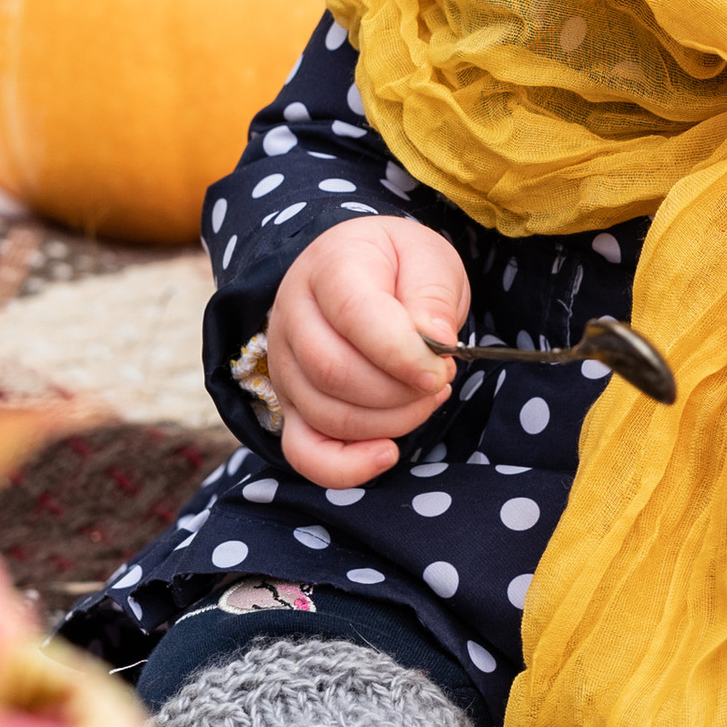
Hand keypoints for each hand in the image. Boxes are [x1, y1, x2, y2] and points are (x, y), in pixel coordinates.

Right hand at [264, 218, 470, 486]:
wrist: (364, 271)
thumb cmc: (399, 266)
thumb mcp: (429, 259)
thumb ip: (432, 296)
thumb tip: (436, 342)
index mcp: (329, 267)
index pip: (354, 314)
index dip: (402, 352)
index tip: (443, 367)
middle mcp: (292, 315)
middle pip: (334, 372)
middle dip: (401, 391)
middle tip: (440, 379)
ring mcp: (284, 364)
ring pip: (326, 414)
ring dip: (390, 421)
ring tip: (425, 397)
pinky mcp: (290, 404)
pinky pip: (302, 452)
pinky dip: (345, 467)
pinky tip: (386, 453)